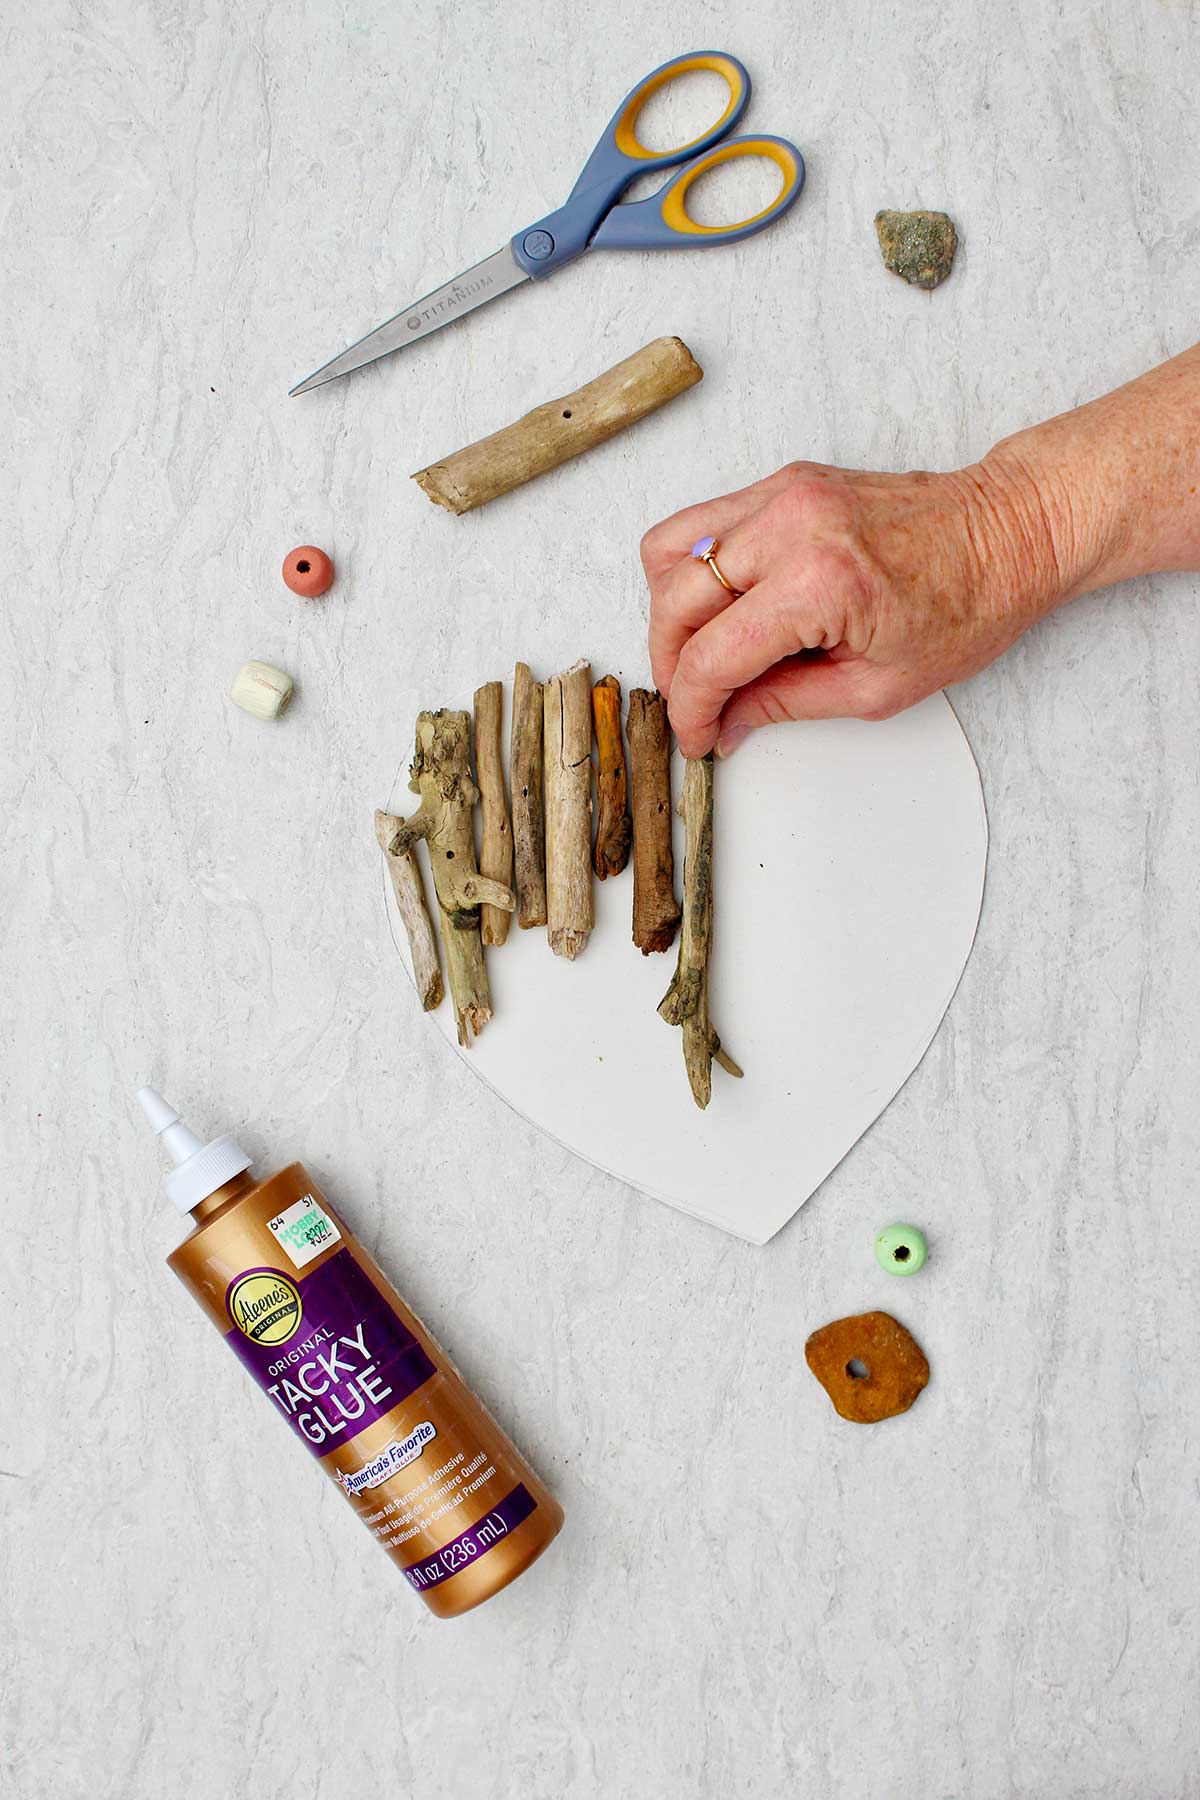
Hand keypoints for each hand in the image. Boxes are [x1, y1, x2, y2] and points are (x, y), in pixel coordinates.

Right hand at [642, 458, 1065, 757]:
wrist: (1012, 530)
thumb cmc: (969, 605)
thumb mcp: (877, 687)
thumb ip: (785, 704)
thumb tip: (727, 722)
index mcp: (820, 583)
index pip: (711, 656)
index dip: (690, 708)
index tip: (696, 735)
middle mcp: (791, 526)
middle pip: (674, 599)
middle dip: (671, 664)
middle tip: (696, 702)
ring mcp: (783, 493)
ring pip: (669, 550)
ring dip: (672, 611)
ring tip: (703, 653)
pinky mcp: (784, 481)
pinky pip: (703, 523)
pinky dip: (696, 571)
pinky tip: (727, 609)